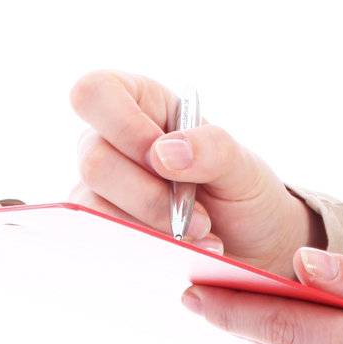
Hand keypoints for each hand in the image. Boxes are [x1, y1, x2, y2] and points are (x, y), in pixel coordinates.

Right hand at [68, 68, 311, 271]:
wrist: (251, 248)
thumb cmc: (241, 191)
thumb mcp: (242, 164)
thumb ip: (212, 148)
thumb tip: (161, 152)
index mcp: (144, 103)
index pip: (97, 91)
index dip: (123, 125)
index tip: (161, 156)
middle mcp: (111, 142)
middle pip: (93, 160)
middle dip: (149, 195)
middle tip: (196, 211)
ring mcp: (101, 188)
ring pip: (91, 205)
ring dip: (151, 226)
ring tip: (198, 232)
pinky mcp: (100, 229)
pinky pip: (98, 240)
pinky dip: (144, 250)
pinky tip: (180, 252)